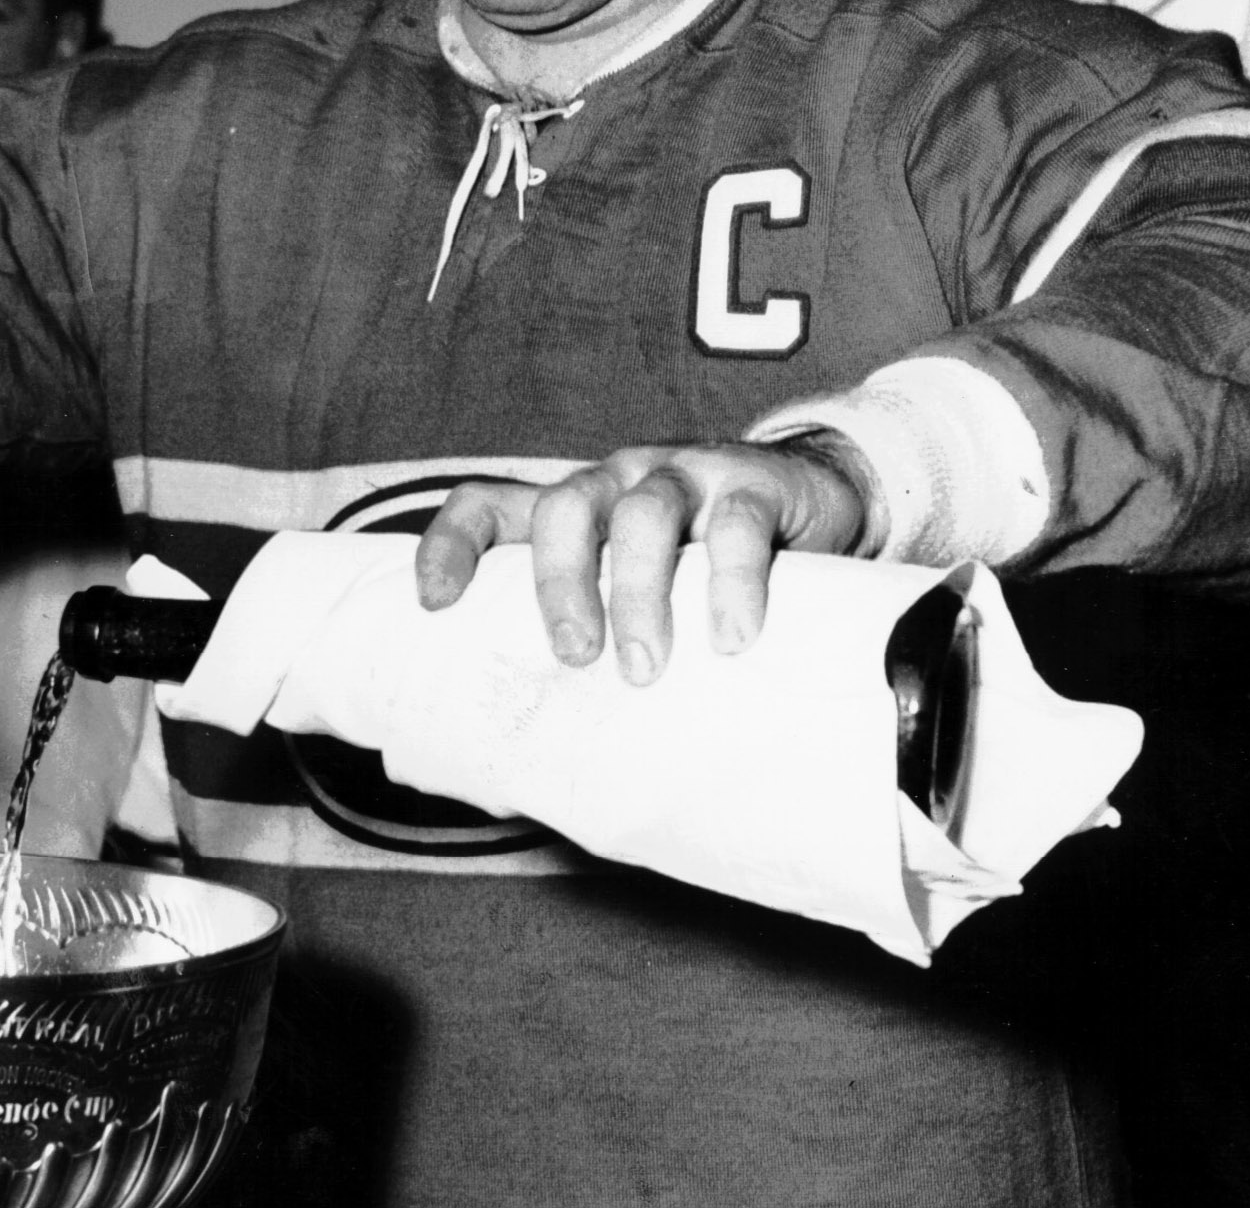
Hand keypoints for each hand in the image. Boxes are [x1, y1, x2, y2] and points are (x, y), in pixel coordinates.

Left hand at [414, 439, 877, 685]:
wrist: (816, 498)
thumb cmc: (702, 568)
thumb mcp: (638, 592)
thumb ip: (592, 644)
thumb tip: (527, 773)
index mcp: (572, 509)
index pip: (488, 504)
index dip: (450, 545)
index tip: (434, 605)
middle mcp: (616, 482)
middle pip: (564, 507)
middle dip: (558, 583)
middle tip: (573, 655)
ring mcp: (684, 476)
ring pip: (643, 514)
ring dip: (638, 592)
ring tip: (645, 666)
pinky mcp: (754, 487)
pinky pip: (736, 526)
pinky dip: (731, 582)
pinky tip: (731, 637)